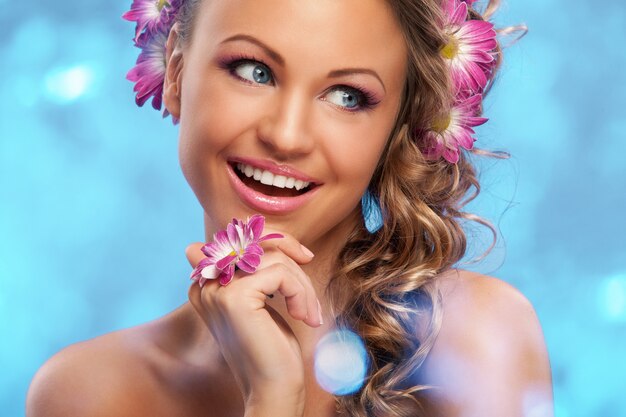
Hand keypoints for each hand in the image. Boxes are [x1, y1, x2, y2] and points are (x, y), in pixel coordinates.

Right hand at [186, 232, 321, 415]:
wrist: (273, 388)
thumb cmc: (271, 347)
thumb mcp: (262, 298)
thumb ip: (254, 266)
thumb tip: (254, 230)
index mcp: (205, 283)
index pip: (241, 238)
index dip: (277, 243)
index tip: (302, 261)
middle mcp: (205, 284)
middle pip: (258, 244)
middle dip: (293, 261)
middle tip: (309, 292)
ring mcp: (217, 290)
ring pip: (274, 259)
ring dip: (302, 285)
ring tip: (309, 313)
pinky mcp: (235, 298)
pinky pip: (281, 274)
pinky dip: (302, 293)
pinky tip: (305, 317)